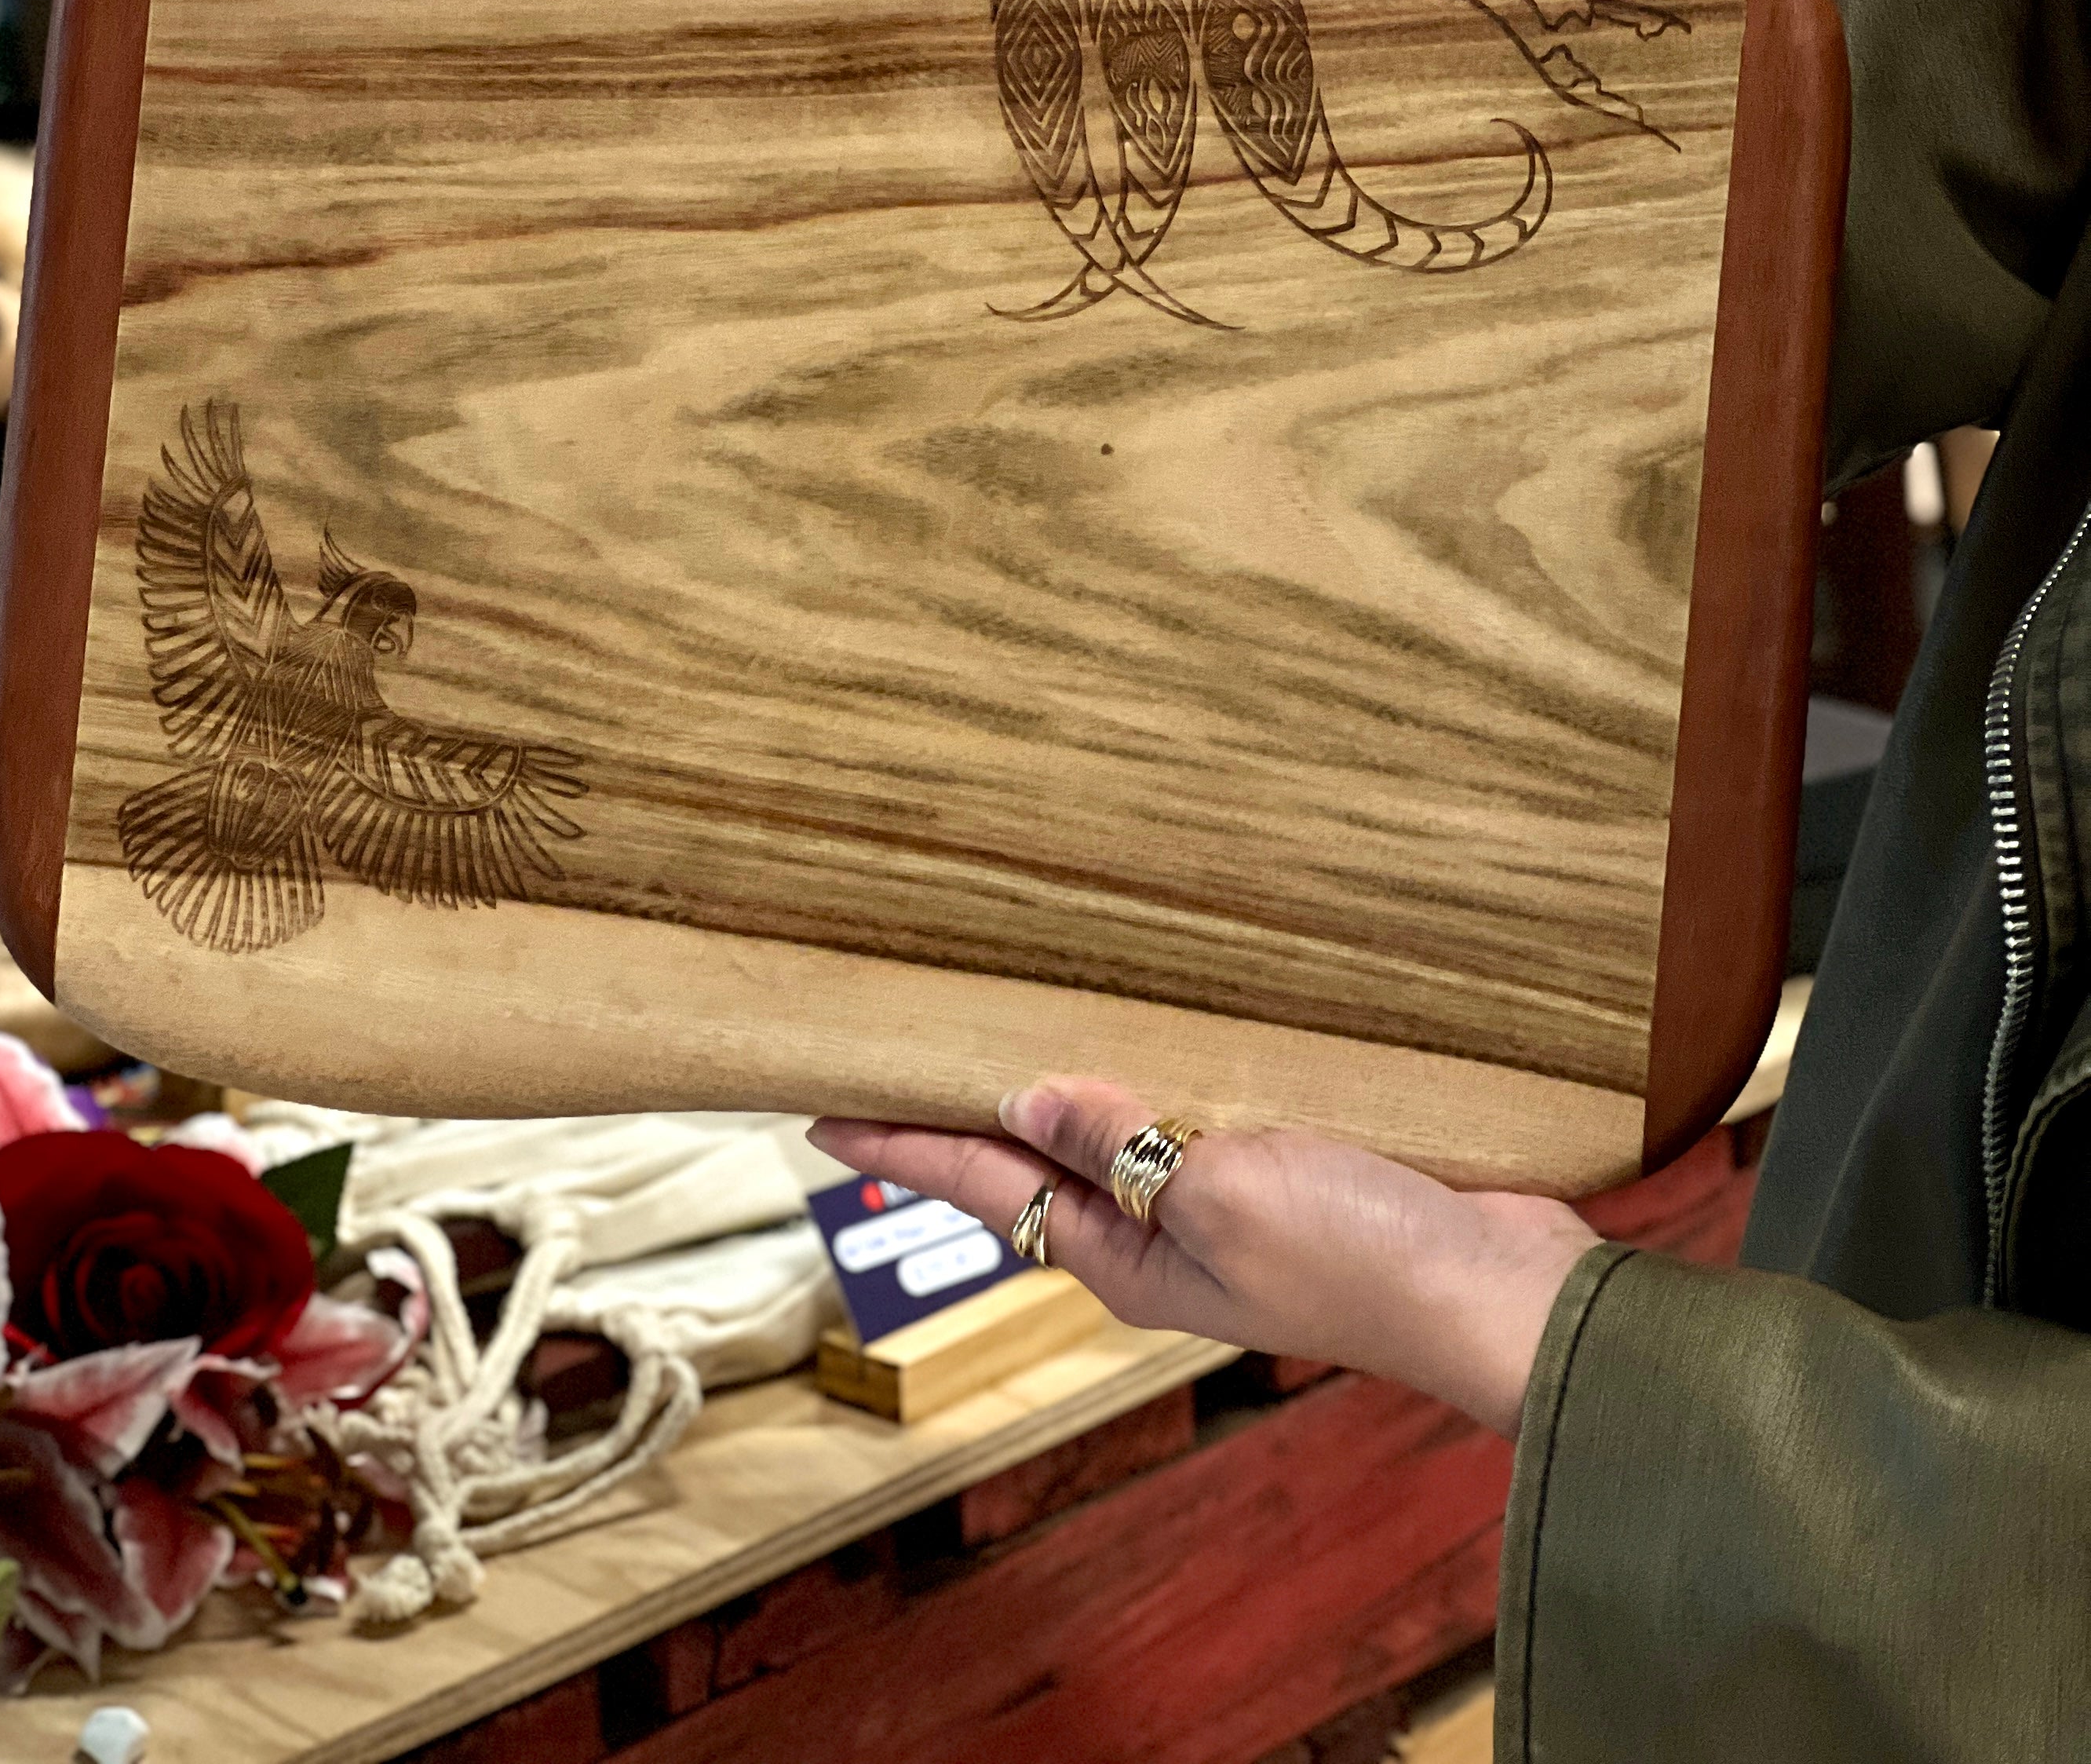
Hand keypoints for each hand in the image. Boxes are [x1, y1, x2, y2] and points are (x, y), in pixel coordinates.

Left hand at [808, 1078, 1598, 1438]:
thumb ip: (1120, 1144)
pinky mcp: (1289, 1169)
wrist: (1499, 1291)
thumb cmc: (1363, 1258)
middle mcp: (1162, 1238)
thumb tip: (1024, 1096)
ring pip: (1113, 1131)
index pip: (984, 1185)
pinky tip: (1146, 1029)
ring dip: (1055, 1082)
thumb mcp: (1219, 1195)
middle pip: (1035, 1161)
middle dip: (964, 1108)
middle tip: (893, 1046)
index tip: (818, 1107)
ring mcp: (1225, 1207)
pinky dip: (1153, 1069)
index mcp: (1128, 1258)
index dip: (901, 1141)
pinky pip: (1193, 1112)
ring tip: (992, 1027)